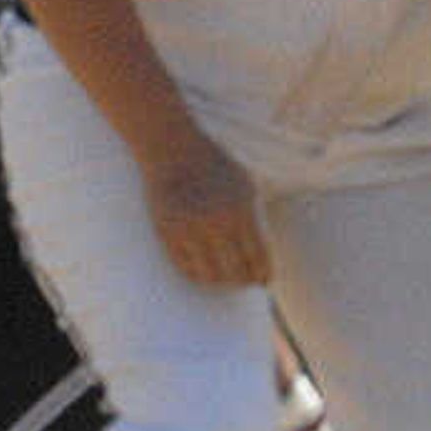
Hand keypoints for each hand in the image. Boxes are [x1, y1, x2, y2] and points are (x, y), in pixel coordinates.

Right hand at [140, 135, 268, 287]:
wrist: (171, 147)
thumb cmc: (213, 163)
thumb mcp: (245, 184)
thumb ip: (254, 216)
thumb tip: (261, 254)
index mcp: (241, 209)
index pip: (258, 257)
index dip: (263, 274)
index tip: (264, 281)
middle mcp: (215, 222)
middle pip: (235, 271)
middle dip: (242, 281)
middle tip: (245, 283)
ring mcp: (188, 228)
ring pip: (208, 275)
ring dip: (219, 283)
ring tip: (224, 281)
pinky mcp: (166, 231)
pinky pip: (184, 266)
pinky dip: (195, 275)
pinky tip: (203, 274)